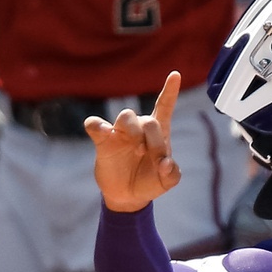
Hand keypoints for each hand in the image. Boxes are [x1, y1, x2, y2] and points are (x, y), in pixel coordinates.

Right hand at [86, 72, 181, 213]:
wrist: (128, 196)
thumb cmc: (150, 182)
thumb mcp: (166, 182)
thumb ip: (172, 174)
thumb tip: (165, 164)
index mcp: (158, 133)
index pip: (164, 107)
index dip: (170, 91)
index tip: (176, 75)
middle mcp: (139, 128)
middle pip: (147, 120)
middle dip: (154, 140)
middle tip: (153, 158)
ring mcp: (120, 133)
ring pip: (126, 116)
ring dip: (133, 132)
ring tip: (137, 152)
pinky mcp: (103, 141)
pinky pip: (95, 124)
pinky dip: (97, 125)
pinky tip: (104, 132)